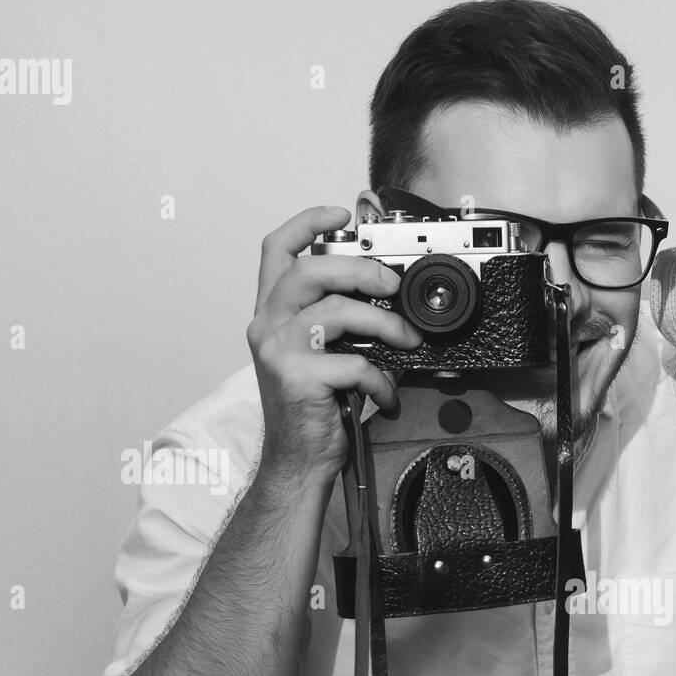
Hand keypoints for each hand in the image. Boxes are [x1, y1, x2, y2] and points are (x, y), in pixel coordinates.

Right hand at [246, 206, 419, 482]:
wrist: (298, 461)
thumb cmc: (314, 410)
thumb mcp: (322, 356)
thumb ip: (342, 325)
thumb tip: (391, 304)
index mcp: (272, 314)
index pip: (276, 250)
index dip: (307, 223)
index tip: (340, 214)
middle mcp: (268, 325)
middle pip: (309, 269)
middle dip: (360, 268)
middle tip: (393, 284)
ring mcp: (279, 351)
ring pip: (336, 311)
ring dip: (384, 323)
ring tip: (407, 340)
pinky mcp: (297, 378)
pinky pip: (353, 363)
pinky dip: (381, 379)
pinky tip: (386, 394)